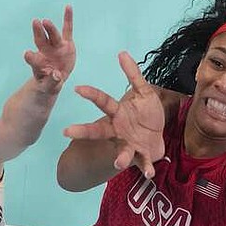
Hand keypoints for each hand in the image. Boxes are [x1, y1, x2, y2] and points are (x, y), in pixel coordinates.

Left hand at [23, 5, 75, 92]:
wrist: (55, 77)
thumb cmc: (48, 82)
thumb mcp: (50, 86)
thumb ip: (52, 82)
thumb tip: (57, 75)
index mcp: (39, 63)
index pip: (33, 60)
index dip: (31, 57)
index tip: (27, 54)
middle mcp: (45, 52)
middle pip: (41, 41)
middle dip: (39, 32)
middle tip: (36, 22)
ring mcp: (56, 46)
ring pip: (53, 35)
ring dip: (50, 27)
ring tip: (46, 20)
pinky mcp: (66, 43)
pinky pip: (68, 30)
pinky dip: (68, 18)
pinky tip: (68, 7)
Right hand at [64, 52, 164, 178]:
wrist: (159, 136)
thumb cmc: (146, 114)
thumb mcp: (144, 92)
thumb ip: (133, 74)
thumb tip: (122, 52)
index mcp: (118, 113)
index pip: (102, 102)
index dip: (91, 94)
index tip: (77, 88)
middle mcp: (118, 130)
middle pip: (98, 131)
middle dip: (83, 132)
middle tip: (67, 132)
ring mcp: (129, 144)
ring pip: (121, 152)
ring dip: (120, 158)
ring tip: (118, 163)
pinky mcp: (142, 155)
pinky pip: (143, 163)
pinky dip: (146, 168)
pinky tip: (149, 173)